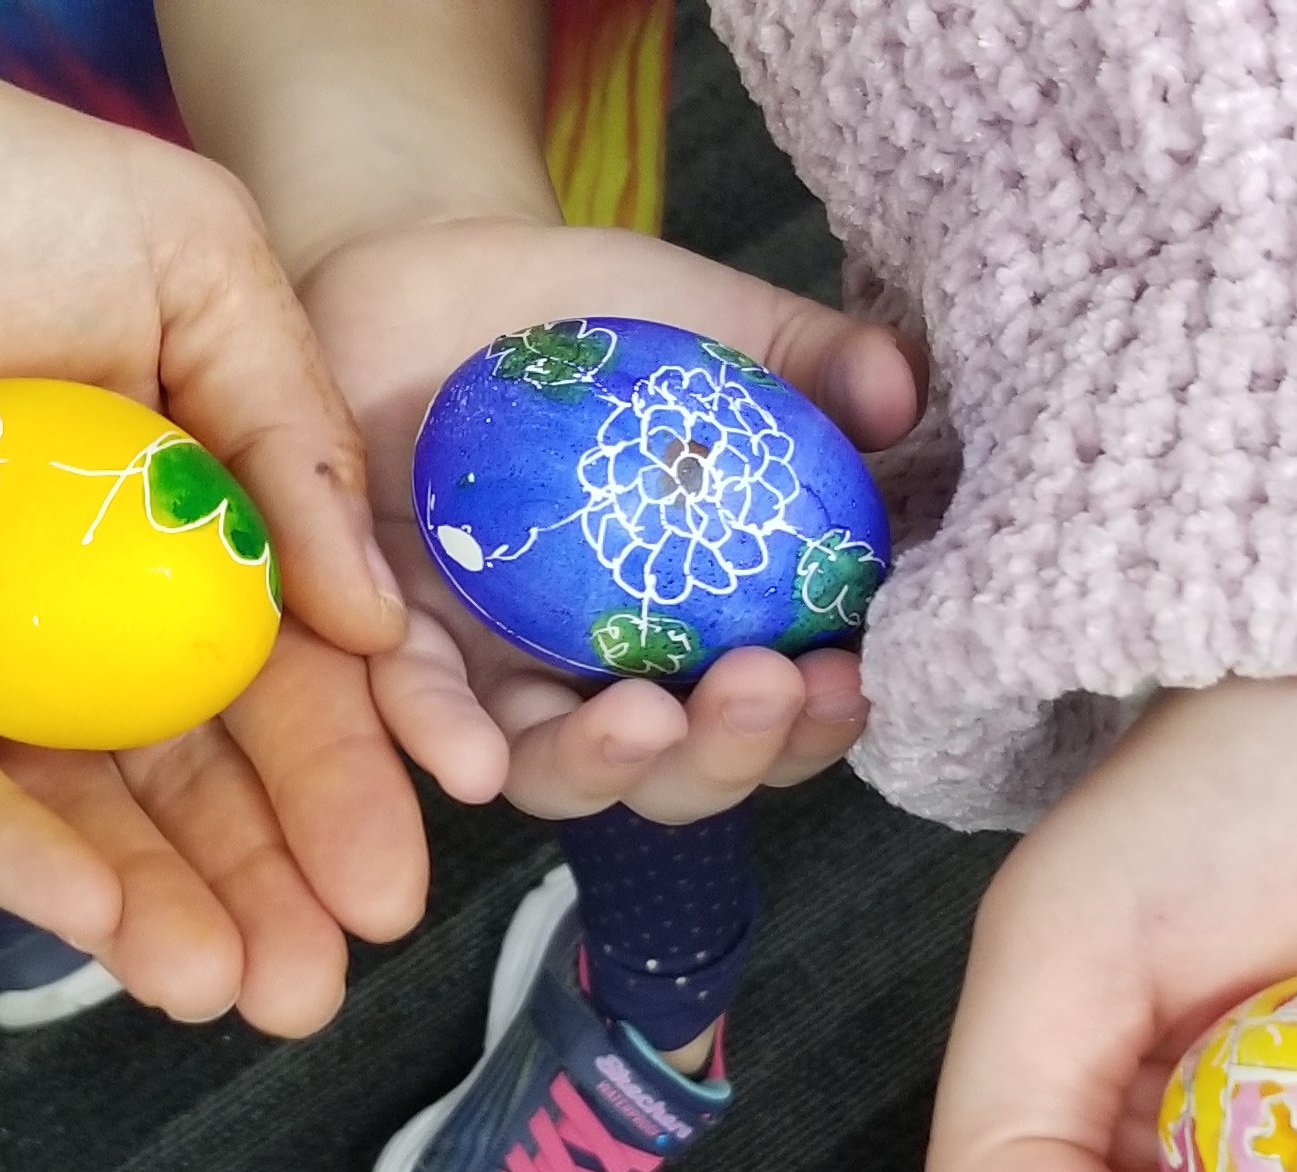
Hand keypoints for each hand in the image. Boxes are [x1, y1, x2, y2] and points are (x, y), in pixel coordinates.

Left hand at [0, 0, 416, 1033]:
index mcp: (153, 509)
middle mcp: (46, 592)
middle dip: (255, 888)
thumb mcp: (191, 265)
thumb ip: (291, 441)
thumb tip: (372, 629)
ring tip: (224, 988)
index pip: (266, 674)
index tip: (393, 884)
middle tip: (317, 987)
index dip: (337, 783)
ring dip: (146, 904)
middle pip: (172, 770)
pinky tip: (89, 912)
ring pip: (53, 804)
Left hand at [297, 219, 919, 821]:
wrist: (443, 271)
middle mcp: (602, 675)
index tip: (847, 680)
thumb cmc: (605, 324)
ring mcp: (494, 666)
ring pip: (548, 766)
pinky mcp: (391, 632)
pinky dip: (444, 735)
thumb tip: (905, 394)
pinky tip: (474, 759)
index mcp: (703, 632)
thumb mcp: (731, 333)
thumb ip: (824, 365)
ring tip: (641, 723)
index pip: (770, 722)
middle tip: (760, 689)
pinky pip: (413, 702)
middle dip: (722, 753)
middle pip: (668, 774)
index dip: (812, 728)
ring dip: (602, 766)